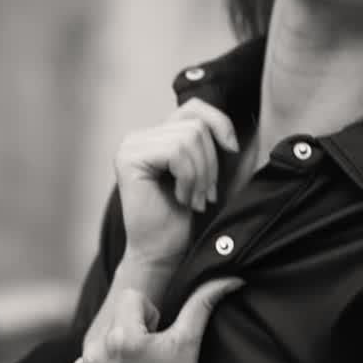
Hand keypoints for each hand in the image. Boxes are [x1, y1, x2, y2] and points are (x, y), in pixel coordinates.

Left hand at [61, 276, 244, 362]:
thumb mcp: (189, 343)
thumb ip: (203, 303)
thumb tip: (231, 278)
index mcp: (124, 338)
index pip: (131, 299)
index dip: (148, 317)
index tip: (156, 341)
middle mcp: (96, 354)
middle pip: (113, 323)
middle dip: (129, 336)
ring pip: (96, 346)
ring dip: (111, 357)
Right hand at [114, 101, 240, 271]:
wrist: (162, 254)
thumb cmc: (183, 219)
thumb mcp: (205, 172)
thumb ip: (210, 143)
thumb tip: (233, 130)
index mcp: (155, 136)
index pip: (195, 109)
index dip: (220, 124)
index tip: (232, 151)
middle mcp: (138, 137)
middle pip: (196, 125)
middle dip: (210, 164)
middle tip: (202, 195)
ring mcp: (131, 146)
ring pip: (190, 138)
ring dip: (200, 175)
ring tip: (192, 199)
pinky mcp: (129, 158)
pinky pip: (176, 152)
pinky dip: (188, 179)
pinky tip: (180, 199)